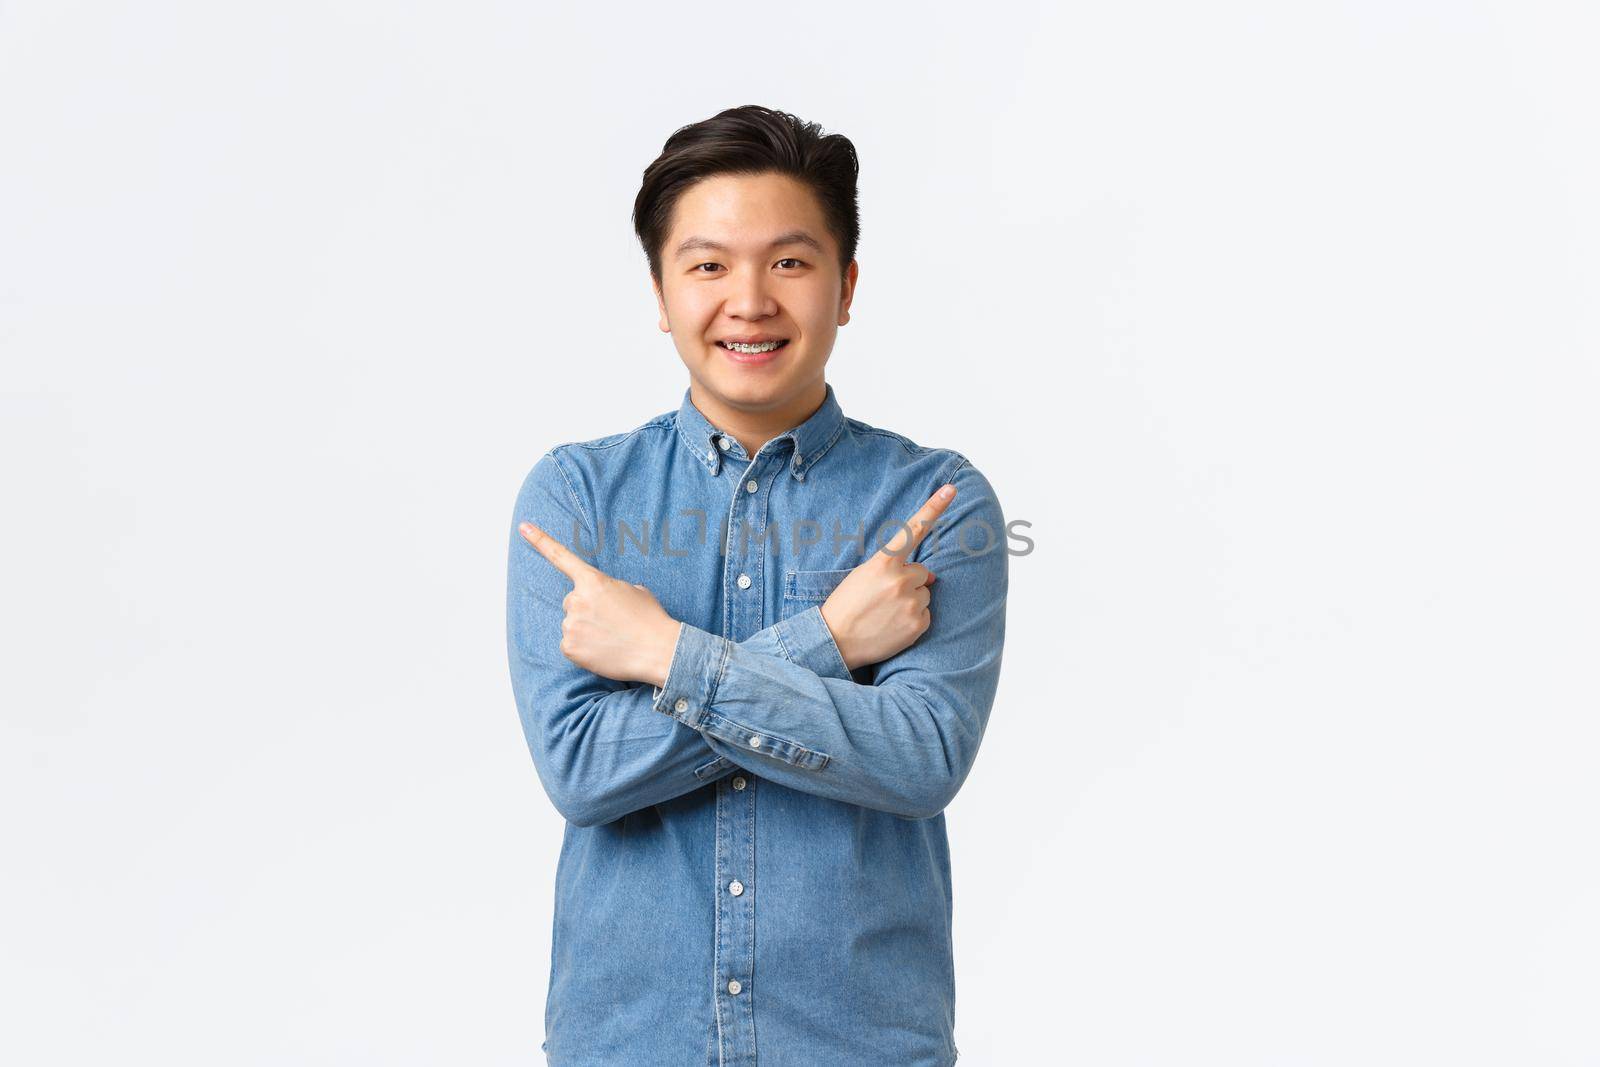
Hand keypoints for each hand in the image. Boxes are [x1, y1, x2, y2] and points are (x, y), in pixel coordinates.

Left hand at [519, 521, 681, 686]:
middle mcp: (577, 600)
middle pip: (573, 601)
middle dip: (587, 609)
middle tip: (612, 621)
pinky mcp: (569, 648)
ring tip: (612, 637)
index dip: (540, 540)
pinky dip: (583, 649)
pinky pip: (570, 645)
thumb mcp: (635, 591)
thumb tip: (602, 600)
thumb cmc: (650, 620)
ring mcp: (571, 625)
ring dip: (586, 629)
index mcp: (593, 581)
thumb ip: (610, 588)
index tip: (523, 527)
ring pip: (572, 624)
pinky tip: (603, 650)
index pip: (561, 557)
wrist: (659, 651)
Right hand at [819, 483, 955, 671]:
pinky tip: (893, 625)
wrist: (835, 641)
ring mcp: (911, 603)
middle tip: (883, 597)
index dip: (934, 507)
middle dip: (909, 582)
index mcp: (883, 563)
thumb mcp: (863, 576)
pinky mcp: (918, 624)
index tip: (951, 489)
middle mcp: (900, 580)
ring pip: (925, 594)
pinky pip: (926, 615)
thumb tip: (930, 575)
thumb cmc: (847, 605)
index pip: (912, 530)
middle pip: (921, 572)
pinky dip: (913, 620)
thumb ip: (895, 568)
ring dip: (911, 601)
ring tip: (885, 613)